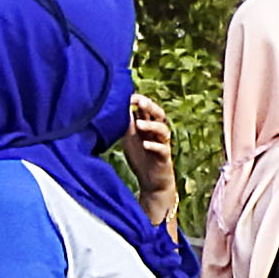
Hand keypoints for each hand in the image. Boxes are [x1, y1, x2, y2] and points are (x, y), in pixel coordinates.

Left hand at [125, 90, 179, 223]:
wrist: (151, 181)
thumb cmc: (140, 157)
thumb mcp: (129, 138)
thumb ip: (125, 123)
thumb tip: (113, 106)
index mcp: (148, 126)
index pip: (147, 109)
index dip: (140, 101)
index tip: (128, 96)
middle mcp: (157, 133)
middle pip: (159, 114)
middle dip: (150, 106)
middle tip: (139, 101)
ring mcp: (162, 144)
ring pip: (163, 129)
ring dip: (152, 125)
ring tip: (139, 124)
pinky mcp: (165, 157)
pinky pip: (163, 149)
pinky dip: (154, 145)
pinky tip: (145, 144)